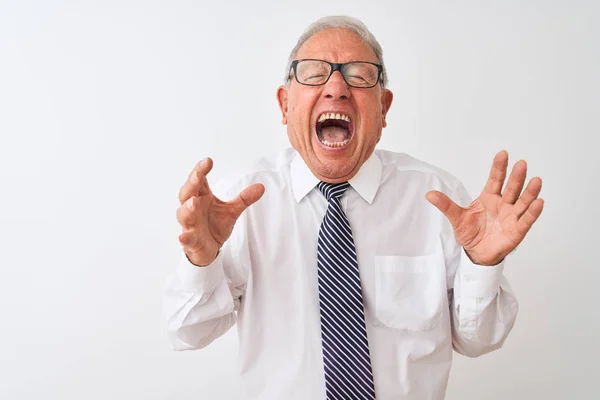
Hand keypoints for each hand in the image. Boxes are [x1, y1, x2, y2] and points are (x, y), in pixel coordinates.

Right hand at [176, 158, 264, 265]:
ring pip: (184, 215)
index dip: (201, 170)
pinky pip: (186, 239)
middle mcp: (193, 209)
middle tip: (198, 176)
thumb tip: (261, 187)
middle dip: (192, 184)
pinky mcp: (191, 241)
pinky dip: (184, 238)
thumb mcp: (232, 210)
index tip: (208, 161)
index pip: (199, 180)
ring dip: (187, 209)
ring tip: (194, 202)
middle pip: (187, 193)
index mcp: (202, 197)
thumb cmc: (215, 225)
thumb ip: (244, 199)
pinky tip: (182, 237)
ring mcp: (190, 225)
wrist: (209, 248)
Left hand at [425, 150, 543, 265]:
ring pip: (522, 202)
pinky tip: (539, 202)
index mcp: (489, 197)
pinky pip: (526, 220)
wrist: (476, 253)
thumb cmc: (470, 232)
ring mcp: (511, 216)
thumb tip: (429, 194)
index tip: (503, 154)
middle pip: (511, 188)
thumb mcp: (456, 218)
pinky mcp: (517, 230)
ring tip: (536, 180)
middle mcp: (503, 204)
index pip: (495, 179)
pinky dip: (532, 212)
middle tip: (521, 163)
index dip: (499, 167)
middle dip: (516, 177)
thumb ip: (446, 205)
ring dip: (530, 192)